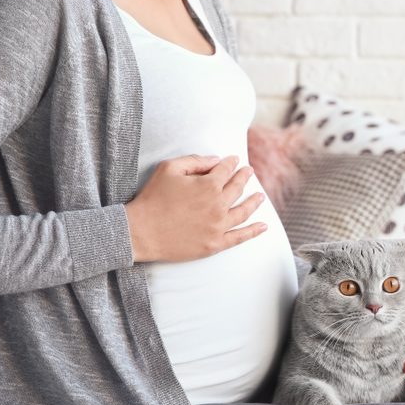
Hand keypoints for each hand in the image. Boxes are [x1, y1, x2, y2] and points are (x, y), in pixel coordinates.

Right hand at [124, 154, 266, 262]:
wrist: (140, 232)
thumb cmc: (152, 197)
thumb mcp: (169, 169)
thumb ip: (195, 161)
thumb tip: (216, 160)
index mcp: (209, 185)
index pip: (226, 170)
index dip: (230, 163)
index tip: (234, 160)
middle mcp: (218, 205)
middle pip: (237, 189)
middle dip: (244, 178)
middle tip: (249, 172)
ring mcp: (218, 226)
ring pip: (243, 212)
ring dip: (254, 202)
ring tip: (261, 196)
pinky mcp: (215, 244)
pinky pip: (240, 237)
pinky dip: (254, 232)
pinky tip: (264, 226)